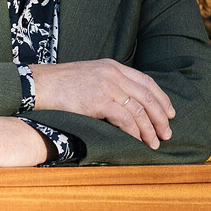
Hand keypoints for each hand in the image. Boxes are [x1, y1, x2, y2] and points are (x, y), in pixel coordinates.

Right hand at [30, 60, 174, 149]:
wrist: (40, 84)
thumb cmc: (62, 85)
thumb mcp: (91, 76)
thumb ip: (110, 84)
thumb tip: (127, 104)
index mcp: (114, 67)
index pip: (146, 82)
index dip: (162, 99)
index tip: (170, 113)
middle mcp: (113, 74)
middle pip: (147, 96)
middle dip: (161, 117)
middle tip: (167, 133)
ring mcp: (106, 86)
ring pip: (139, 109)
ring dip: (150, 129)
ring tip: (155, 143)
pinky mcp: (98, 101)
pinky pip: (124, 118)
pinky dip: (135, 131)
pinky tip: (138, 141)